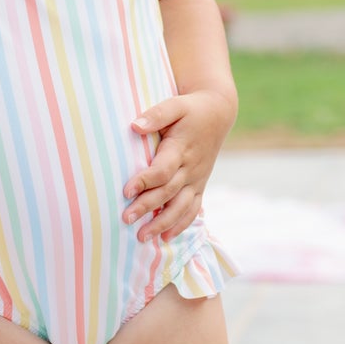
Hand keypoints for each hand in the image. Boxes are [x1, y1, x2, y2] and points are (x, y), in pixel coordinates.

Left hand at [123, 89, 235, 242]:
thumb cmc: (191, 109)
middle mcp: (190, 167)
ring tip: (143, 237)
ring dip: (163, 223)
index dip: (145, 181)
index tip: (126, 191)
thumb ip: (156, 115)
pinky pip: (193, 209)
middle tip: (126, 219)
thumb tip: (134, 126)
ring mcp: (197, 178)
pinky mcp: (200, 185)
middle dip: (147, 207)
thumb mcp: (175, 105)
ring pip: (181, 206)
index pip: (163, 170)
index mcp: (181, 149)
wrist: (218, 113)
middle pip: (168, 192)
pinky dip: (181, 224)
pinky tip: (166, 238)